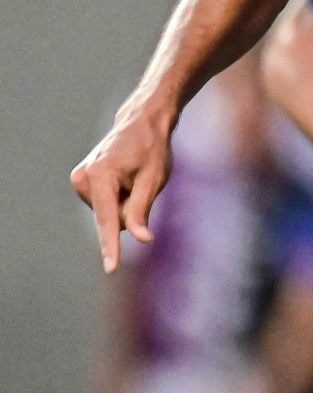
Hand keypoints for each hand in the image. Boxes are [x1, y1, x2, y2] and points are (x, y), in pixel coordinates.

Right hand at [70, 103, 176, 273]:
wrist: (139, 124)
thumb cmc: (152, 149)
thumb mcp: (154, 179)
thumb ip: (142, 209)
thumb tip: (142, 239)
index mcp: (101, 176)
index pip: (108, 220)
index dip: (111, 246)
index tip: (111, 268)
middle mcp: (83, 178)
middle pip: (113, 218)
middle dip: (130, 210)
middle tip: (140, 181)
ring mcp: (79, 180)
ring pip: (109, 214)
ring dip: (125, 203)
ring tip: (131, 177)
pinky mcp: (80, 183)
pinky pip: (105, 207)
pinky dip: (118, 199)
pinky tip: (123, 179)